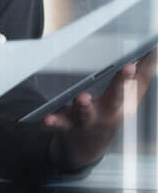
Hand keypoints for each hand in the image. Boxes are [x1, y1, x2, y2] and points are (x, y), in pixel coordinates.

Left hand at [45, 47, 156, 169]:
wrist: (89, 145)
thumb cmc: (113, 110)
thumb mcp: (132, 94)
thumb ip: (144, 71)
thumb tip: (156, 47)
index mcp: (122, 103)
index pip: (129, 87)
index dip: (130, 76)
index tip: (131, 64)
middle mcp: (107, 113)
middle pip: (113, 99)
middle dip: (120, 85)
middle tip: (123, 72)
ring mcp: (85, 120)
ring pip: (84, 113)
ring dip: (84, 106)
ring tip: (83, 98)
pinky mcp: (64, 124)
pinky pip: (57, 124)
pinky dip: (52, 122)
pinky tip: (46, 119)